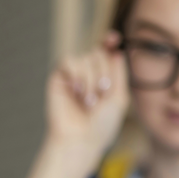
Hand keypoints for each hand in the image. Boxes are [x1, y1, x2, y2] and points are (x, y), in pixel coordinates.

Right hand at [45, 30, 129, 172]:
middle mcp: (90, 74)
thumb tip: (116, 51)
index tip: (114, 38)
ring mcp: (74, 75)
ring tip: (89, 101)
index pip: (107, 52)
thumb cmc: (102, 124)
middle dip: (104, 73)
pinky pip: (69, 60)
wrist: (80, 139)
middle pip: (99, 53)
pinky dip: (77, 75)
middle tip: (102, 94)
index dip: (110, 42)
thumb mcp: (119, 98)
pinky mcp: (59, 76)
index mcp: (106, 78)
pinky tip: (78, 92)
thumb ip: (119, 73)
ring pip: (86, 57)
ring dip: (92, 79)